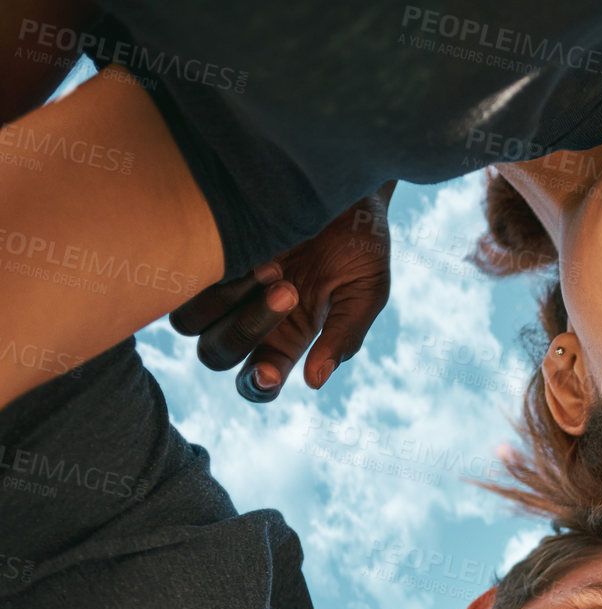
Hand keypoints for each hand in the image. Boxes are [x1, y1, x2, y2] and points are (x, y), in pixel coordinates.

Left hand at [169, 183, 395, 401]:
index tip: (268, 373)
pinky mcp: (200, 247)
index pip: (258, 379)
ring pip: (191, 322)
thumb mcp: (367, 289)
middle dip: (249, 329)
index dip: (256, 385)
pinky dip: (210, 272)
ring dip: (230, 301)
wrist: (340, 174)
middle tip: (290, 289)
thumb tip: (314, 382)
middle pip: (217, 354)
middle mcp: (247, 313)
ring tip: (272, 263)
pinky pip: (180, 279)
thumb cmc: (361, 235)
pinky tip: (249, 245)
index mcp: (288, 334)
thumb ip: (345, 336)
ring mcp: (220, 281)